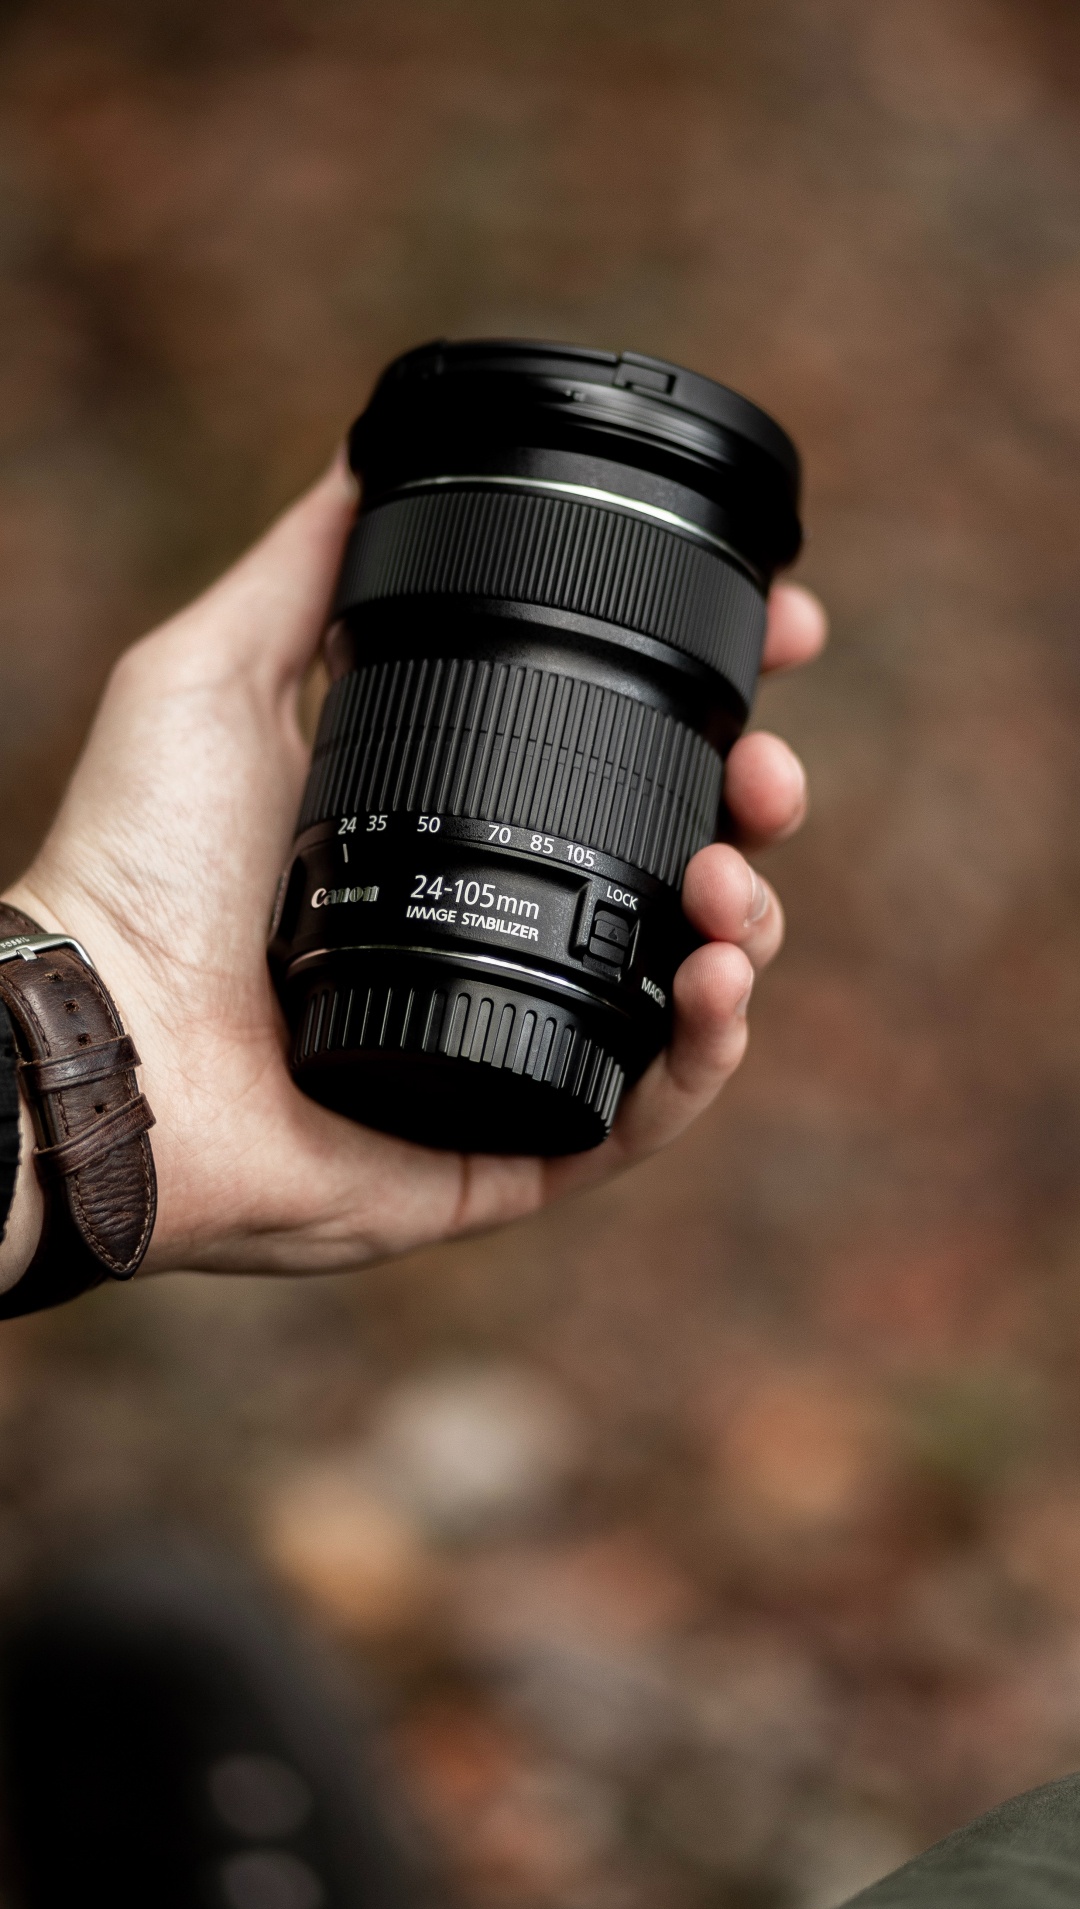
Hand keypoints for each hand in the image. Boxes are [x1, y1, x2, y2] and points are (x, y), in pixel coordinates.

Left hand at [1, 458, 825, 1279]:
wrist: (100, 1032)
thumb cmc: (133, 865)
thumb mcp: (212, 675)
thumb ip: (301, 569)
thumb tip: (367, 455)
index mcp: (451, 830)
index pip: (616, 768)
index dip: (709, 709)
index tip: (778, 640)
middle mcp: (496, 931)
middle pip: (681, 873)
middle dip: (755, 813)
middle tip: (769, 774)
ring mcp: (511, 1040)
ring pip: (686, 989)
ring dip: (751, 922)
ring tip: (733, 873)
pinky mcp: (511, 1148)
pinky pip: (646, 1114)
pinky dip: (706, 1054)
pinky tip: (720, 980)